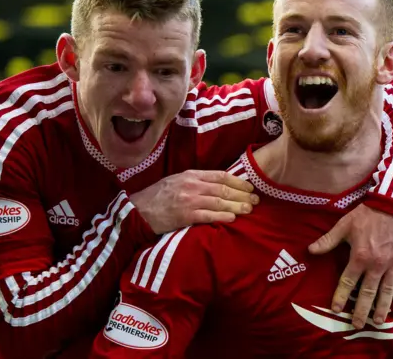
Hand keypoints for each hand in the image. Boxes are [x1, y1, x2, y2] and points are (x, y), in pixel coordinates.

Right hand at [130, 170, 258, 233]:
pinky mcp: (185, 216)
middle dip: (242, 194)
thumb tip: (218, 185)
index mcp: (190, 175)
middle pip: (223, 189)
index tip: (249, 186)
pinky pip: (208, 216)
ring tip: (249, 209)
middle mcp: (191, 185)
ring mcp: (188, 200)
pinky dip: (222, 216)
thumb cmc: (157, 197)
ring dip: (237, 206)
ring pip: (219, 202)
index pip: (220, 175)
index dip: (238, 181)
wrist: (137, 211)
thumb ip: (195, 181)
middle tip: (255, 200)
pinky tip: (233, 218)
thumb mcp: (176, 181)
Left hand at [308, 203, 392, 328]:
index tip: (336, 310)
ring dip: (383, 307)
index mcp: (360, 257)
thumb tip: (310, 250)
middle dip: (362, 310)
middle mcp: (377, 264)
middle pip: (368, 292)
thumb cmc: (368, 214)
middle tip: (358, 325)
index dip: (341, 296)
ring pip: (388, 290)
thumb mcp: (345, 225)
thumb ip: (328, 240)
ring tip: (379, 321)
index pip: (347, 282)